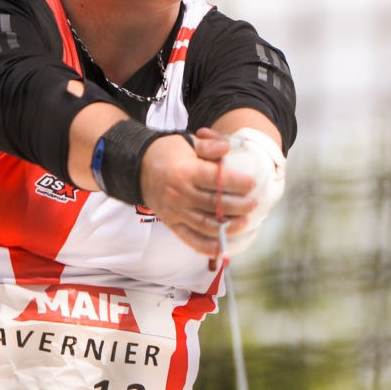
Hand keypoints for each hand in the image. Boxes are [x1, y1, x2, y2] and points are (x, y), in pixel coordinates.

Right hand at [139, 129, 258, 256]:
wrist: (137, 168)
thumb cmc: (166, 152)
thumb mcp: (185, 142)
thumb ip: (207, 146)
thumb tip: (227, 149)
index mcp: (185, 172)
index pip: (216, 180)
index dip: (237, 183)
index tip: (253, 183)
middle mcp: (179, 194)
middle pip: (215, 205)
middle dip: (239, 206)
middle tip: (254, 204)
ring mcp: (175, 212)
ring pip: (206, 224)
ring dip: (228, 227)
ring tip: (244, 222)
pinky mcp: (171, 224)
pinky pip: (190, 239)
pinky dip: (207, 247)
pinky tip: (223, 247)